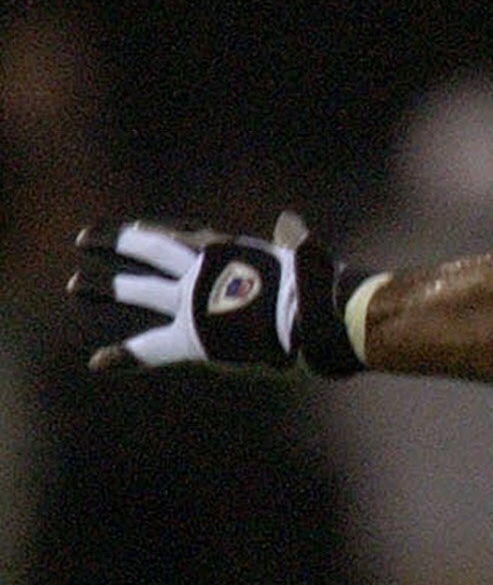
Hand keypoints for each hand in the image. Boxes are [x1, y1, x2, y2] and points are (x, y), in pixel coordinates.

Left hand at [69, 213, 367, 376]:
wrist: (321, 318)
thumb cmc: (323, 288)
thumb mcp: (304, 255)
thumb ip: (292, 240)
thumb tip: (292, 221)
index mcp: (231, 250)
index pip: (185, 235)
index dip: (159, 231)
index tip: (138, 228)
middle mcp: (204, 270)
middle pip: (150, 250)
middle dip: (116, 242)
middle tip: (85, 240)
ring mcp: (194, 302)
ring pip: (140, 289)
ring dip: (107, 287)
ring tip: (77, 285)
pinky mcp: (194, 337)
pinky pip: (151, 348)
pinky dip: (124, 356)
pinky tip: (97, 363)